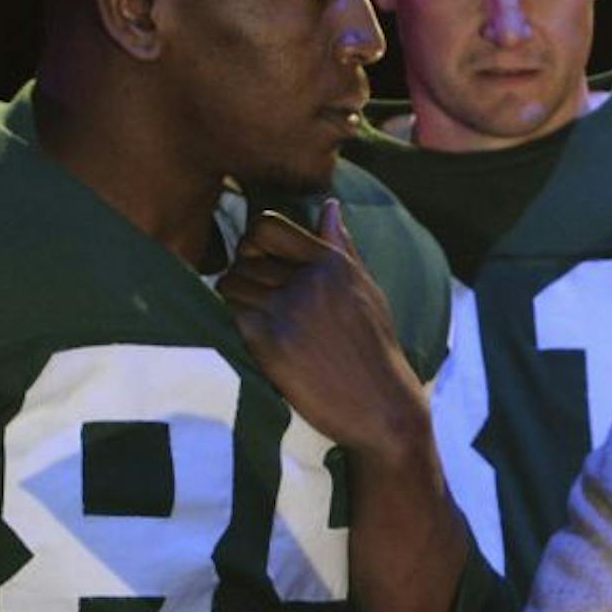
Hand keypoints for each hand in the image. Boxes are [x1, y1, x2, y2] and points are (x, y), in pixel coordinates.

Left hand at [217, 198, 431, 460]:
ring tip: (260, 320)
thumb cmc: (375, 348)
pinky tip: (259, 339)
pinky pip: (231, 314)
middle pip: (244, 257)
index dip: (256, 242)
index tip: (262, 262)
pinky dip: (237, 324)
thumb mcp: (366, 290)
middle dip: (246, 274)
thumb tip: (330, 206)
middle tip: (260, 298)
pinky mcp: (269, 341)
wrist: (381, 406)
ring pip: (230, 284)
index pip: (267, 225)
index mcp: (332, 263)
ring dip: (237, 300)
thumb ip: (342, 248)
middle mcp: (310, 280)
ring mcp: (288, 310)